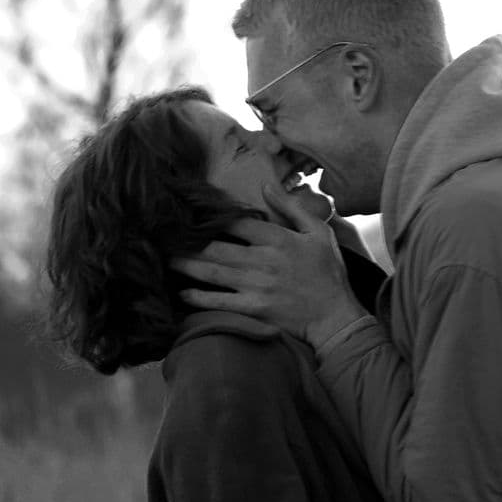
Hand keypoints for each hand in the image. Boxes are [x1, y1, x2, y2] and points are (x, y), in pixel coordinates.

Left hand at [171, 184, 370, 346]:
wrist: (335, 316)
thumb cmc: (329, 273)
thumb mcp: (319, 233)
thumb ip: (291, 208)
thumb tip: (266, 185)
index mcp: (278, 239)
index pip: (236, 223)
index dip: (211, 216)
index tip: (191, 211)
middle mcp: (262, 261)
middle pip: (215, 247)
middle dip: (188, 241)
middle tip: (165, 235)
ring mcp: (255, 286)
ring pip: (212, 273)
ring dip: (186, 265)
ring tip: (165, 258)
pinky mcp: (253, 309)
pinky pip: (218, 302)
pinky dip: (198, 297)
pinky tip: (181, 292)